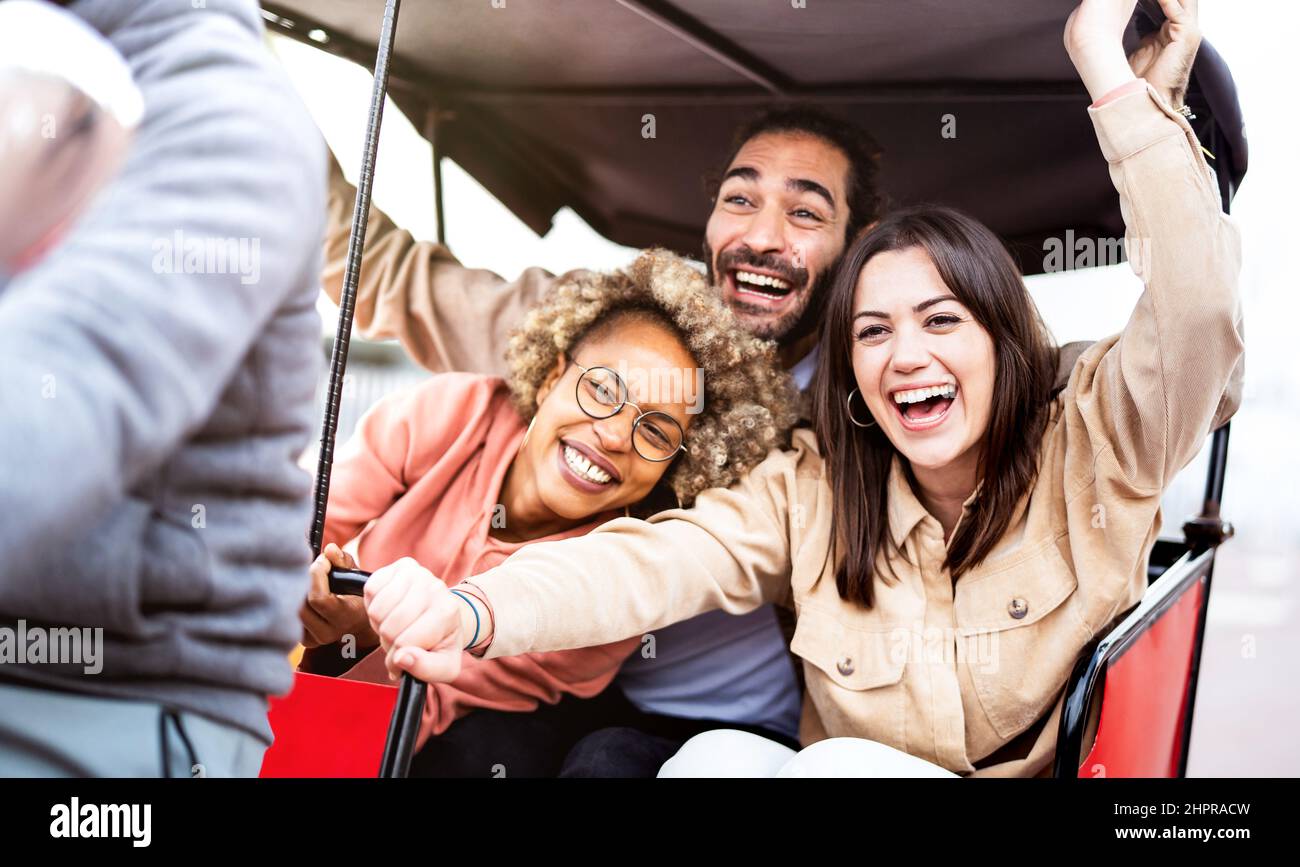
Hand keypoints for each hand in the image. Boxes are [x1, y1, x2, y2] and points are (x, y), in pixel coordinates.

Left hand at [299, 543, 376, 648]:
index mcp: (346, 618)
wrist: (357, 622)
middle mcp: (328, 632)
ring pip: (291, 610)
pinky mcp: (302, 640)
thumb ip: (343, 561)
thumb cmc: (355, 594)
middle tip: (312, 567)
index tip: (323, 561)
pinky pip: (288, 616)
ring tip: (306, 577)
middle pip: (301, 604)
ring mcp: (313, 639)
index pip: (318, 599)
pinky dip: (291, 600)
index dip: (317, 575)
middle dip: (305, 580)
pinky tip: (300, 590)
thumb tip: (330, 550)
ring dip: (296, 589)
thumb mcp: (354, 575)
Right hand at [364, 558, 465, 682]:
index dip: (398, 659)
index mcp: (447, 612)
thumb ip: (426, 669)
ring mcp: (418, 573)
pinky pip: (371, 590)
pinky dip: (373, 605)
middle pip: (389, 627)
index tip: (405, 660)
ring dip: (380, 624)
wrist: (445, 616)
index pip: (405, 642)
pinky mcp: (401, 566)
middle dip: (389, 642)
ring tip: (396, 626)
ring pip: (377, 610)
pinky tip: (390, 609)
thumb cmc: (441, 642)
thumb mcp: (444, 666)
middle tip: (401, 641)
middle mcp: (435, 587)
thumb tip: (402, 658)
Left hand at [1065, 0, 1200, 106]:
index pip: (1170, 1)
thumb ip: (1139, 30)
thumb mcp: (1140, 48)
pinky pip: (1176, 7)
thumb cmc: (1144, 80)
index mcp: (1175, 29)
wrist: (1153, 100)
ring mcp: (1189, 29)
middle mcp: (1185, 27)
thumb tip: (1118, 20)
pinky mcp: (1187, 34)